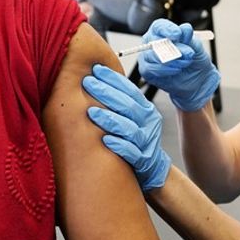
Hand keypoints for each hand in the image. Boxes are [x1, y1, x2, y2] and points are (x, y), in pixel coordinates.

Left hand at [82, 64, 170, 191]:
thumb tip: (92, 79)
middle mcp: (149, 122)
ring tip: (91, 112)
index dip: (113, 79)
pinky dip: (118, 145)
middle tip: (88, 83)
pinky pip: (131, 152)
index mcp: (145, 109)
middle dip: (106, 92)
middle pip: (128, 105)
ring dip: (109, 119)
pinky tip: (105, 140)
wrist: (151, 169)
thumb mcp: (131, 118)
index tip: (95, 70)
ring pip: (128, 128)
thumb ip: (118, 102)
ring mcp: (147, 141)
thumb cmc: (134, 139)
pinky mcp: (143, 159)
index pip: (130, 90)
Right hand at [136, 19, 219, 111]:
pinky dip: (165, 70)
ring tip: (185, 63)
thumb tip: (185, 28)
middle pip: (154, 41)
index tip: (178, 35)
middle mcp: (152, 42)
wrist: (198, 80)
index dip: (167, 29)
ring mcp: (148, 56)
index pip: (159, 26)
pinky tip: (177, 70)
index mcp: (163, 31)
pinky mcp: (146, 70)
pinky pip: (151, 68)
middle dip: (173, 48)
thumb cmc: (195, 60)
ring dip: (172, 60)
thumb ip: (190, 38)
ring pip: (152, 55)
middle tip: (188, 54)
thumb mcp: (196, 47)